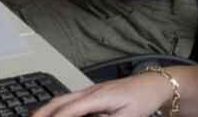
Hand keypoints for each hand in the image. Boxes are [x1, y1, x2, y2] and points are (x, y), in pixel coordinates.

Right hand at [32, 74, 171, 116]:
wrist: (154, 84)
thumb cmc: (143, 98)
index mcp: (98, 97)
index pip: (70, 110)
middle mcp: (91, 91)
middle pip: (60, 101)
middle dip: (43, 112)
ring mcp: (91, 90)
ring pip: (63, 98)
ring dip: (48, 109)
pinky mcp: (94, 93)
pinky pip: (70, 98)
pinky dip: (58, 106)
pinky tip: (56, 112)